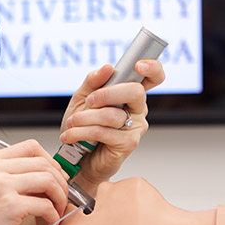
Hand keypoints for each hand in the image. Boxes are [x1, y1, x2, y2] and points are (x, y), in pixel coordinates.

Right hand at [0, 140, 68, 224]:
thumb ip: (11, 177)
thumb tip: (46, 175)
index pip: (31, 147)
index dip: (50, 160)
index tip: (57, 176)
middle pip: (43, 162)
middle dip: (60, 180)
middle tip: (62, 197)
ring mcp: (1, 185)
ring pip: (49, 180)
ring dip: (60, 196)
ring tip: (57, 210)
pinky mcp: (10, 206)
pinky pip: (45, 204)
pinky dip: (53, 215)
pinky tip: (48, 223)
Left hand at [59, 59, 164, 186]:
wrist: (75, 160)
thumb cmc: (82, 128)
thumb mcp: (82, 99)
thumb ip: (93, 82)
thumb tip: (107, 68)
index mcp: (130, 95)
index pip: (152, 77)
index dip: (152, 68)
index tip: (138, 65)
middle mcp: (137, 110)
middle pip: (135, 91)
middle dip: (108, 93)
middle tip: (90, 101)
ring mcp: (135, 127)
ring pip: (113, 115)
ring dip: (86, 117)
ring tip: (72, 122)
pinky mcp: (128, 144)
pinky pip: (104, 132)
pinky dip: (83, 132)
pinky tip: (71, 135)